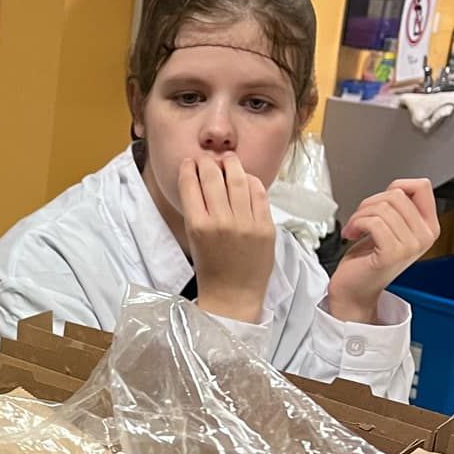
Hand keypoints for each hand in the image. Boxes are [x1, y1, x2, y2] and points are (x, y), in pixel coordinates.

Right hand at [179, 155, 275, 323]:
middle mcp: (221, 222)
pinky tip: (246, 177)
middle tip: (207, 158)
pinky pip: (259, 193)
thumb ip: (198, 209)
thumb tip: (202, 178)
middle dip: (207, 162)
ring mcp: (245, 223)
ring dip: (231, 164)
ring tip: (228, 160)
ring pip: (238, 179)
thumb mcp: (194, 238)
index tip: (189, 162)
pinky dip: (251, 180)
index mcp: (198, 225)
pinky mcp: (265, 227)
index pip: (190, 184)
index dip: (188, 168)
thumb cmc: (211, 268)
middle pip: (213, 177)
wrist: (233, 295)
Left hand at [328, 179, 437, 323]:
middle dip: (370, 203)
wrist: (355, 290)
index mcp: (429, 227)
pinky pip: (374, 222)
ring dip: (360, 215)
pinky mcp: (392, 253)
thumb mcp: (391, 227)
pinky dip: (356, 224)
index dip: (396, 186)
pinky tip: (352, 234)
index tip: (381, 200)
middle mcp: (424, 236)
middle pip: (397, 195)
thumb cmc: (369, 259)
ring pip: (383, 207)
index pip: (422, 186)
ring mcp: (411, 246)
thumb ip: (400, 207)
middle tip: (360, 219)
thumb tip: (398, 187)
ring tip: (355, 228)